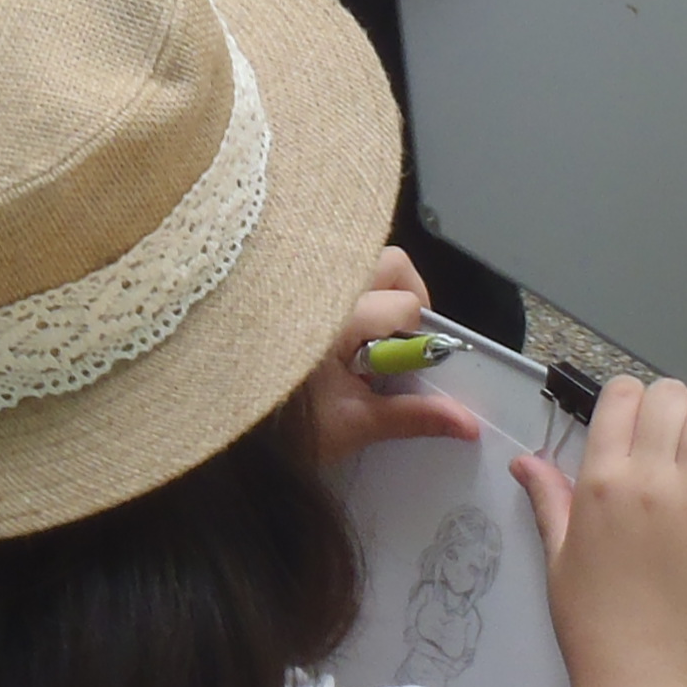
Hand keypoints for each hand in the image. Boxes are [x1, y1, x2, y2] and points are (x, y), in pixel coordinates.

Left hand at [299, 248, 489, 473]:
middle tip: (397, 343)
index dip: (417, 339)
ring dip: (377, 294)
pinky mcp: (286, 287)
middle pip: (391, 263)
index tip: (406, 369)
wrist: (219, 413)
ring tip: (366, 341)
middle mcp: (321, 286)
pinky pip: (333, 273)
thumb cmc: (281, 422)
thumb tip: (466, 423)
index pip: (405, 305)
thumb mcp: (353, 424)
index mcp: (339, 314)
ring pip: (362, 262)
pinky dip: (348, 295)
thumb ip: (412, 417)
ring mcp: (301, 283)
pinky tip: (336, 337)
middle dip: (407, 298)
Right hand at [513, 376, 686, 686]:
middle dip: (670, 409)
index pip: (621, 395)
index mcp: (600, 482)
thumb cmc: (594, 626)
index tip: (635, 428)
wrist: (645, 682)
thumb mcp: (559, 559)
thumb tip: (524, 460)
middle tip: (671, 445)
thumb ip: (548, 501)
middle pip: (670, 395)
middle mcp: (649, 479)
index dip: (630, 402)